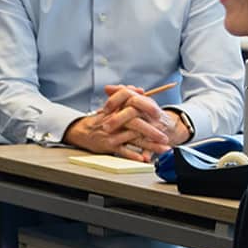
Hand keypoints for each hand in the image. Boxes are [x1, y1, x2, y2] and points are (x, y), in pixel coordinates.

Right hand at [62, 85, 177, 160]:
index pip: (135, 108)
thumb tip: (141, 89)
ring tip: (163, 149)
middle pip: (137, 125)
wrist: (82, 131)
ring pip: (134, 140)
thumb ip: (126, 95)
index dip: (148, 111)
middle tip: (165, 138)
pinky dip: (134, 155)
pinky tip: (144, 158)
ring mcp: (112, 134)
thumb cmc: (101, 119)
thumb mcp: (112, 104)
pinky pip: (123, 151)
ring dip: (150, 146)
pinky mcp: (108, 145)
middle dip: (152, 132)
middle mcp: (115, 121)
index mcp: (118, 110)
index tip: (161, 116)